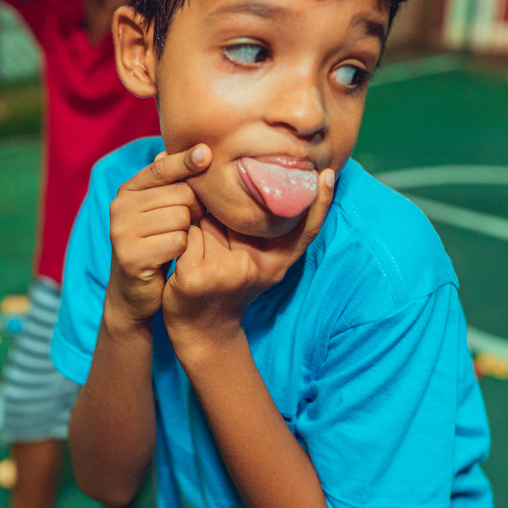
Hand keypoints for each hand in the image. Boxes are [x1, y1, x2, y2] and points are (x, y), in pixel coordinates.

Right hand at [107, 145, 210, 324]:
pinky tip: (172, 257)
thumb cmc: (156, 245)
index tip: (207, 152)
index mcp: (127, 191)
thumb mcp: (161, 211)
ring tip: (176, 243)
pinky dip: (184, 250)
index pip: (162, 169)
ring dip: (189, 232)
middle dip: (194, 210)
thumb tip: (198, 150)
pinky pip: (179, 241)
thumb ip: (173, 183)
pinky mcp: (131, 255)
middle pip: (182, 194)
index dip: (186, 160)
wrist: (134, 292)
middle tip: (186, 227)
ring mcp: (122, 231)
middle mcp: (120, 207)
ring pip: (182, 218)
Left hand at [163, 169, 335, 354]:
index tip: (326, 175)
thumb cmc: (228, 286)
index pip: (303, 230)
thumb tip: (251, 178)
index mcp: (277, 264)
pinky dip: (181, 237)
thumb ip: (260, 231)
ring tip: (200, 254)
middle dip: (224, 213)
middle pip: (238, 213)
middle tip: (218, 242)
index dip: (319, 203)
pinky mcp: (196, 274)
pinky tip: (183, 259)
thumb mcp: (256, 263)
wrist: (202, 332)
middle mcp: (257, 267)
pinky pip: (186, 233)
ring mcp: (226, 271)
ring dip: (199, 226)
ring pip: (208, 219)